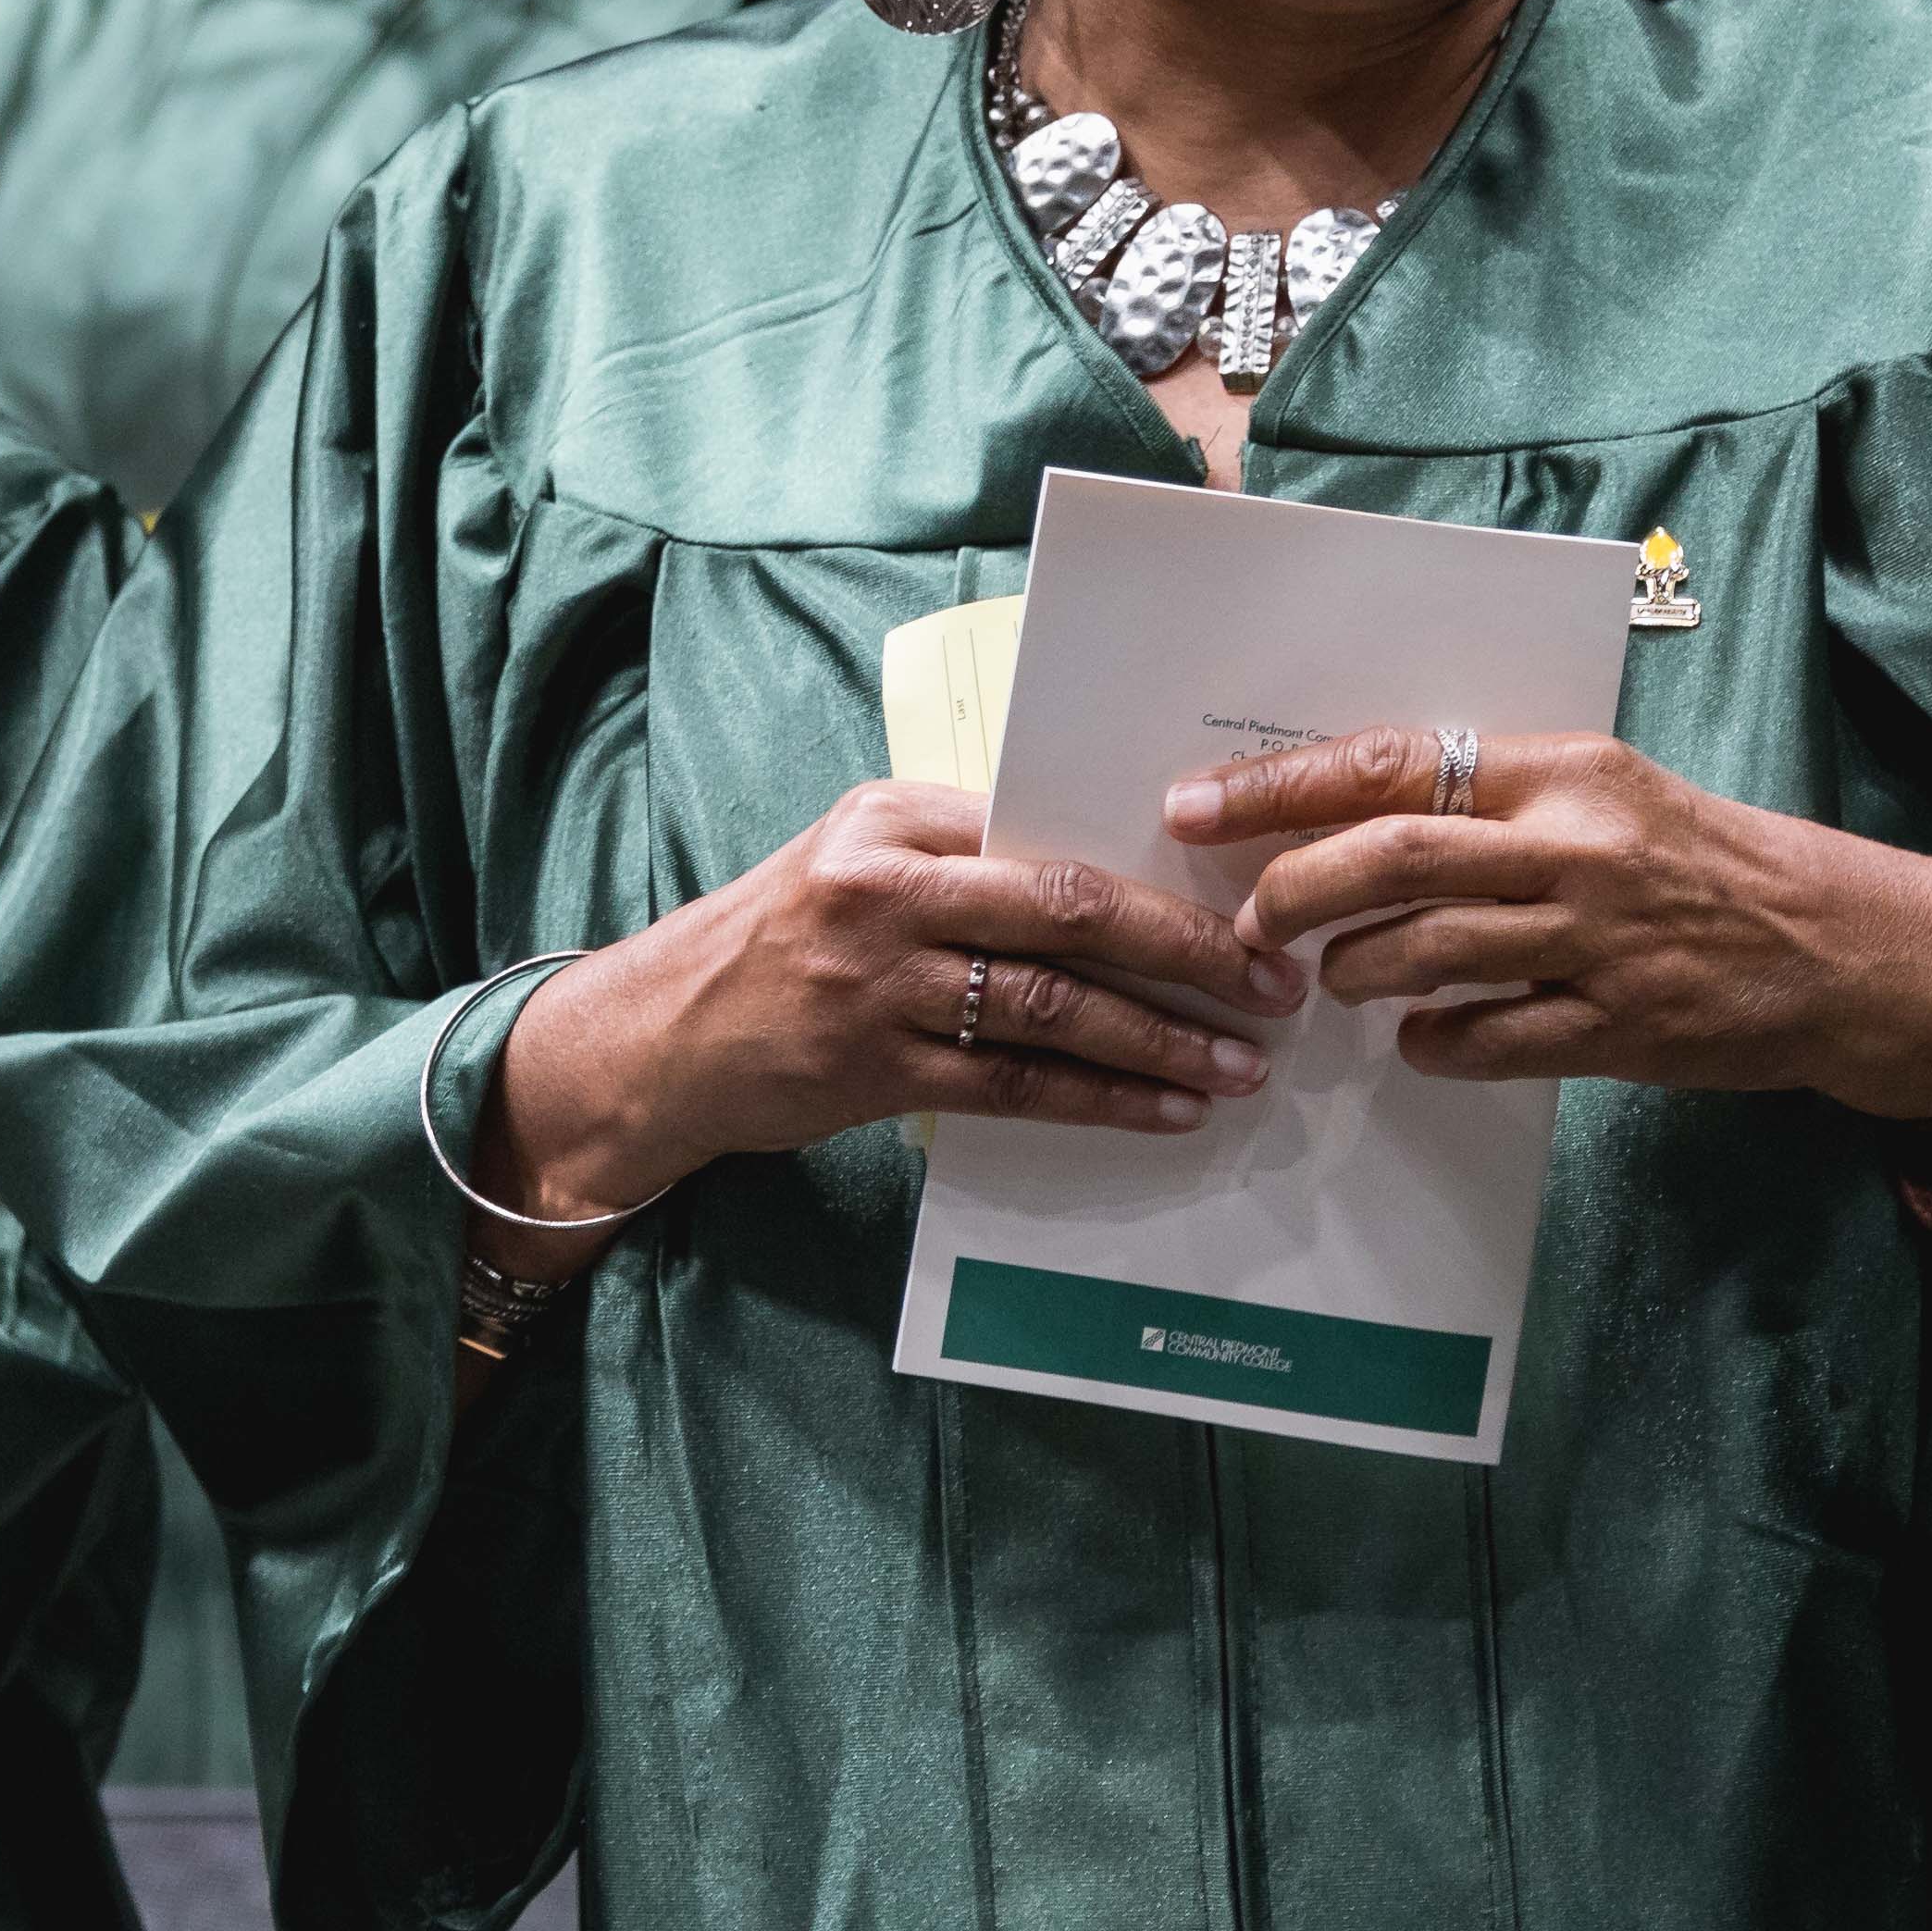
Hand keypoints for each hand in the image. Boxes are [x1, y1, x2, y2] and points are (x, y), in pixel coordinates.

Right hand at [488, 781, 1305, 1219]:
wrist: (660, 1034)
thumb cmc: (789, 932)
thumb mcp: (868, 856)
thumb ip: (976, 849)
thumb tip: (1124, 868)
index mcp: (899, 819)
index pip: (1051, 833)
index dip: (1157, 873)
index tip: (1244, 896)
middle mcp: (890, 892)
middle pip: (1068, 912)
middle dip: (1185, 950)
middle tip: (1271, 981)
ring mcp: (878, 986)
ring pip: (1052, 1009)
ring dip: (1160, 1040)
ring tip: (1240, 1063)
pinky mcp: (873, 1072)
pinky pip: (1013, 1085)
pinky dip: (1101, 1098)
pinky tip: (1165, 1110)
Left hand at [1168, 728, 1931, 1118]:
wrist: (1830, 944)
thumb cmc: (1701, 860)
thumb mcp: (1606, 794)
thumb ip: (1496, 801)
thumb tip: (1349, 815)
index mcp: (1566, 769)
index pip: (1393, 762)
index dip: (1281, 787)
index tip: (1197, 805)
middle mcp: (1577, 846)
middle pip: (1391, 859)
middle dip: (1293, 890)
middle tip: (1252, 920)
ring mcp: (1597, 941)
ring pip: (1424, 954)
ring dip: (1355, 972)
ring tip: (1343, 979)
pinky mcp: (1616, 1026)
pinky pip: (1483, 1039)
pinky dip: (1430, 1042)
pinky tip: (1421, 1039)